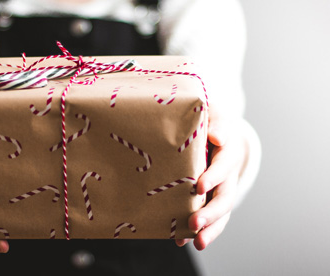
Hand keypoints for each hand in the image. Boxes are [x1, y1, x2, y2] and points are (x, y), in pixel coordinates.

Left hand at [176, 104, 246, 249]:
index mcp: (228, 152)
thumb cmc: (209, 121)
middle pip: (224, 197)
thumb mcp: (213, 115)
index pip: (223, 165)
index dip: (213, 176)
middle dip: (211, 212)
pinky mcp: (209, 200)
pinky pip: (208, 219)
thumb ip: (215, 123)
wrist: (215, 133)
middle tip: (194, 223)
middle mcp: (228, 175)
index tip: (199, 187)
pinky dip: (196, 231)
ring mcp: (220, 190)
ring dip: (210, 229)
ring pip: (220, 214)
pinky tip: (181, 240)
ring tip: (197, 243)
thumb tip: (217, 137)